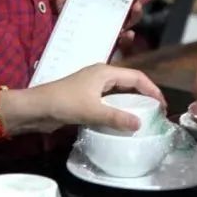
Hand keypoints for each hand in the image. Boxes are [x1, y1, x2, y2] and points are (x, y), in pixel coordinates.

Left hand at [24, 64, 164, 131]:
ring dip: (131, 103)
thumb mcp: (92, 111)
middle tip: (156, 112)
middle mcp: (101, 76)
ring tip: (143, 117)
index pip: (137, 77)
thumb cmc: (63, 103)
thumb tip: (140, 125)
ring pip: (119, 93)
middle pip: (129, 83)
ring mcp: (92, 87)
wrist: (34, 109)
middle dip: (144, 95)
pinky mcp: (85, 98)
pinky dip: (118, 109)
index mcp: (105, 72)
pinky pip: (109, 101)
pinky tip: (121, 122)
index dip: (152, 89)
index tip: (162, 105)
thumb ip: (116, 118)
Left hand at [53, 0, 154, 48]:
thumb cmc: (70, 31)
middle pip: (129, 6)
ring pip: (130, 22)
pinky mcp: (112, 48)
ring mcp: (114, 33)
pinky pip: (122, 43)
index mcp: (102, 7)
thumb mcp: (66, 15)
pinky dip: (127, 38)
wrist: (66, 56)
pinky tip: (128, 34)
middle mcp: (112, 18)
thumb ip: (63, 2)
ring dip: (136, 15)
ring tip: (138, 8)